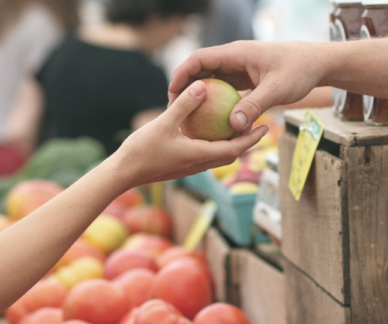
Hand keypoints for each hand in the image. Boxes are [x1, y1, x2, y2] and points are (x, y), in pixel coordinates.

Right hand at [114, 80, 268, 188]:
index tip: (265, 127)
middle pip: (230, 153)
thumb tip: (202, 86)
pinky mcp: (181, 165)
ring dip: (231, 143)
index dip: (252, 139)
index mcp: (200, 156)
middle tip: (259, 125)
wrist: (122, 174)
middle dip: (246, 141)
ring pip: (218, 155)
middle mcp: (199, 164)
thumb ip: (184, 105)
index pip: (234, 149)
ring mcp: (190, 166)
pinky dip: (213, 143)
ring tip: (238, 126)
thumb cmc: (141, 150)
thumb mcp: (163, 123)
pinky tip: (208, 130)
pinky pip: (204, 154)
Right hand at [168, 41, 326, 131]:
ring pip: (212, 80)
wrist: (317, 64)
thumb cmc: (299, 71)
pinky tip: (212, 121)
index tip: (172, 93)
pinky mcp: (246, 78)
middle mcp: (235, 58)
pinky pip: (225, 89)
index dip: (182, 74)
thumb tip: (233, 126)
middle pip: (201, 69)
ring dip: (200, 96)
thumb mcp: (277, 90)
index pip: (200, 59)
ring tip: (188, 117)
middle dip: (186, 87)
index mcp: (237, 53)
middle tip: (175, 110)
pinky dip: (217, 102)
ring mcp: (240, 68)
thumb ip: (254, 106)